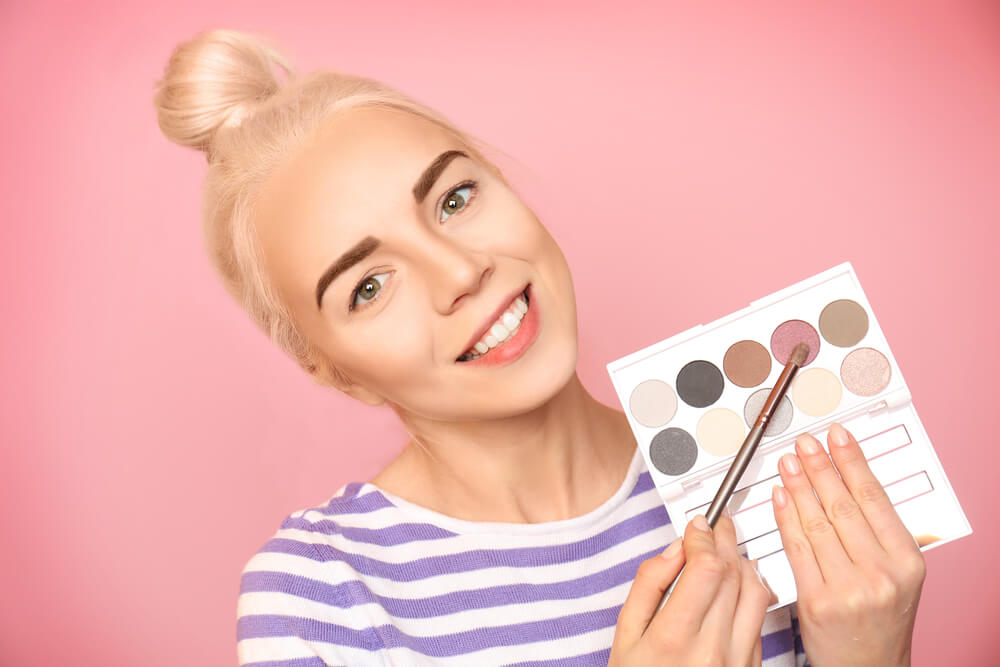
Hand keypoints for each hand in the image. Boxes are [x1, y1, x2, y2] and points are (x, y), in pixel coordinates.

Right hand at [609, 512, 773, 666]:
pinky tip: (736, 584)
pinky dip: (753, 591)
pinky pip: (761, 618)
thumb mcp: (625, 636)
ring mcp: (738, 659)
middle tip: (715, 525)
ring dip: (744, 562)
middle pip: (733, 573)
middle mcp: (713, 648)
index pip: (705, 567)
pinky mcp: (751, 666)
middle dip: (724, 539)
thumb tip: (674, 550)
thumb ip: (648, 586)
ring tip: (728, 550)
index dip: (703, 536)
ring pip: (757, 591)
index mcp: (675, 637)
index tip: (696, 524)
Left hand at [772, 422, 925, 666]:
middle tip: (805, 442)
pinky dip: (786, 517)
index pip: (875, 498)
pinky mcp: (818, 601)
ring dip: (800, 486)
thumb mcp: (896, 577)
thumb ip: (877, 535)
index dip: (852, 462)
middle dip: (821, 467)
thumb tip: (848, 481)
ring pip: (817, 523)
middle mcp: (882, 574)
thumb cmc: (879, 623)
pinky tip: (780, 497)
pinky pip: (797, 549)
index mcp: (907, 562)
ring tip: (789, 462)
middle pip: (844, 505)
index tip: (838, 437)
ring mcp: (850, 588)